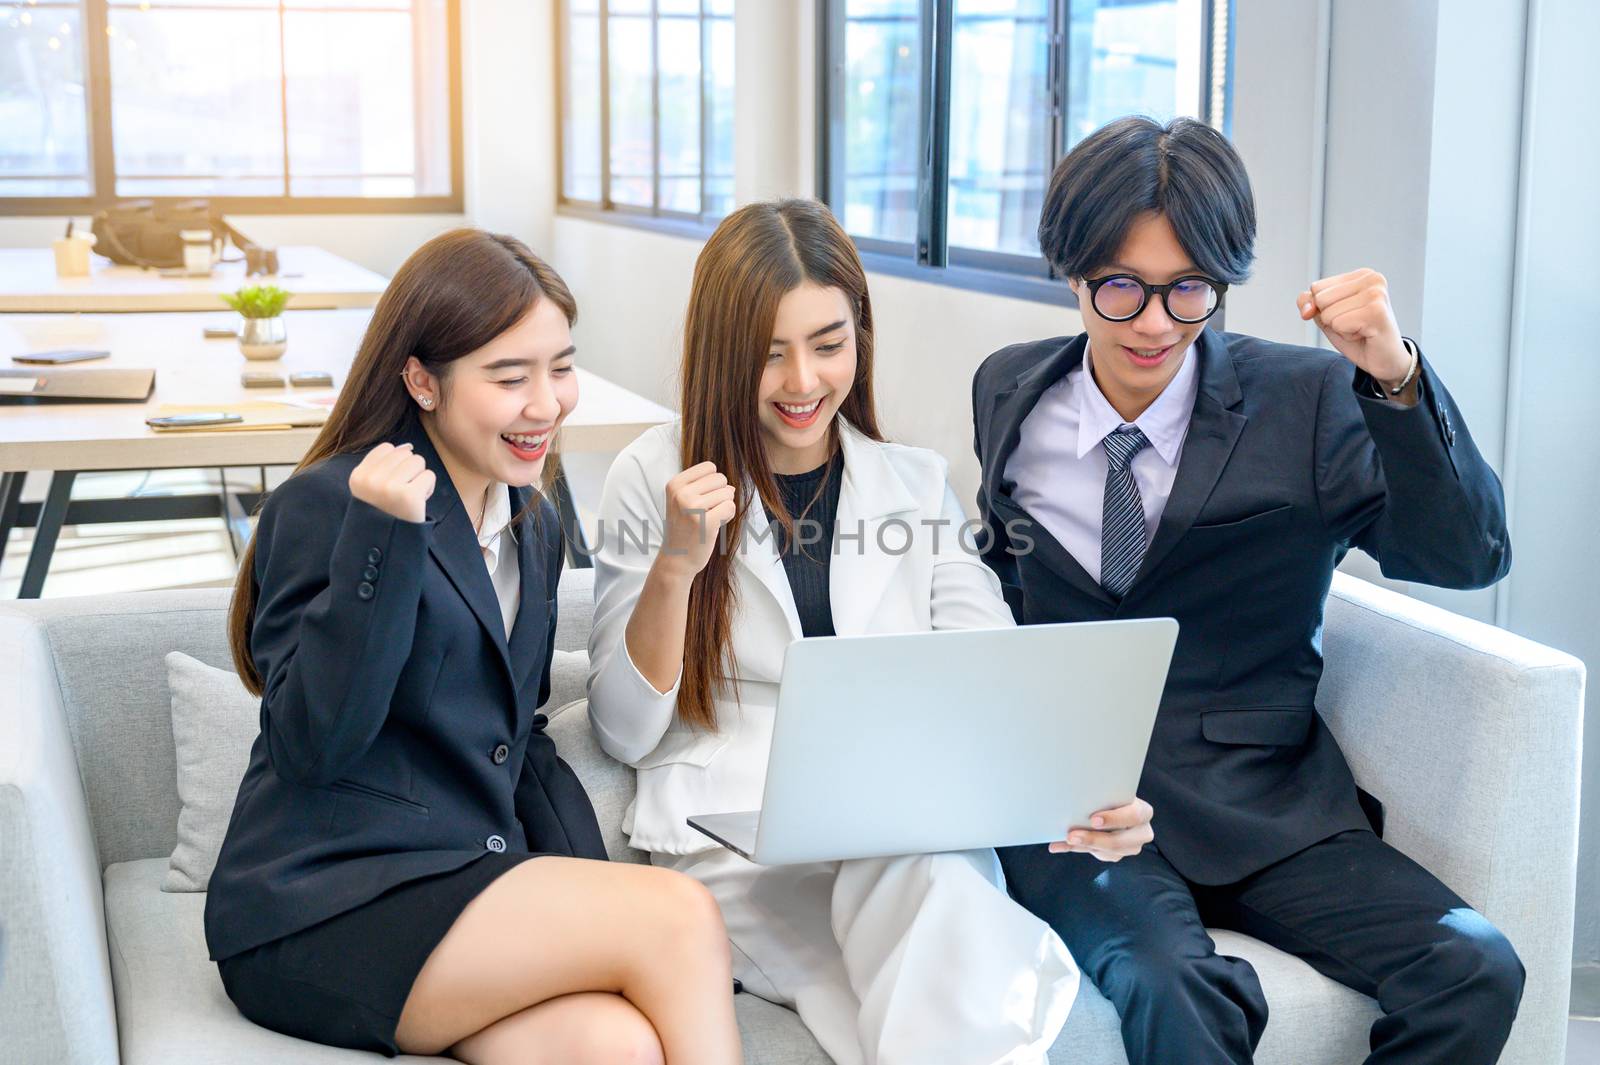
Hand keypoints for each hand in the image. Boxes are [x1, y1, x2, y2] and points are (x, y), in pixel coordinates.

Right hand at [348, 442, 435, 523]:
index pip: (387, 448)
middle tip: (401, 495)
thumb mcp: (371, 490)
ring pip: (417, 461)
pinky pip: (429, 475)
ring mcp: (389, 487)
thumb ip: (383, 465)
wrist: (387, 547)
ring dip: (419, 478)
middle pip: (405, 453)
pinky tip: (418, 504)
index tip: (392, 485)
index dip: (396, 464)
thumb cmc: (383, 515)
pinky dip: (428, 489)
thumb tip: (406, 446)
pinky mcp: (409, 495)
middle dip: (409, 471)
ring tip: (409, 498)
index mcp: (358, 476)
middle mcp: (370, 480)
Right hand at [655, 461, 737, 579]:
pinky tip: (716, 525)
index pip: (709, 467)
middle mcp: (681, 494)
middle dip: (720, 494)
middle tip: (706, 511)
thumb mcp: (682, 500)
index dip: (712, 483)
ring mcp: (693, 508)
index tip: (701, 498)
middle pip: (720, 478)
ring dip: (724, 506)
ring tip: (709, 519)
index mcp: (674, 484)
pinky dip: (728, 516)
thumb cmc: (683, 528)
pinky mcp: (706, 523)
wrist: (676, 559)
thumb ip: (703, 486)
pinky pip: (730, 507)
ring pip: (728, 493)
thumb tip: (731, 486)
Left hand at [1050, 798, 1153, 862]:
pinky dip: (1077, 849)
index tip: (1093, 819)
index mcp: (1143, 812)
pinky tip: (1060, 845)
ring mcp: (1131, 847)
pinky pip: (1097, 855)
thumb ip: (1103, 794)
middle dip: (1093, 839)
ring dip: (1083, 846)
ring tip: (1063, 841)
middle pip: (1118, 841)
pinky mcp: (1116, 855)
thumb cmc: (1112, 795)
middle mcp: (1141, 833)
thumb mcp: (1113, 792)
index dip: (1114, 819)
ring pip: (1108, 852)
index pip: (1133, 816)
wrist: (1114, 806)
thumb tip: (1075, 788)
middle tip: (1071, 836)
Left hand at [1297, 268, 1411, 386]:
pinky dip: (1346, 335)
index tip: (1349, 315)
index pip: (1316, 288)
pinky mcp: (1376, 312)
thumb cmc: (1358, 336)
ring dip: (1340, 328)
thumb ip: (1309, 303)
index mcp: (1362, 274)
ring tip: (1360, 330)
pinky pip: (1338, 324)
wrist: (1385, 361)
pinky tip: (1364, 335)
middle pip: (1320, 299)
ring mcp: (1376, 294)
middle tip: (1355, 325)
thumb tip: (1307, 309)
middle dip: (1331, 319)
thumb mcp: (1327, 316)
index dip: (1324, 309)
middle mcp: (1372, 278)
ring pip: (1328, 313)